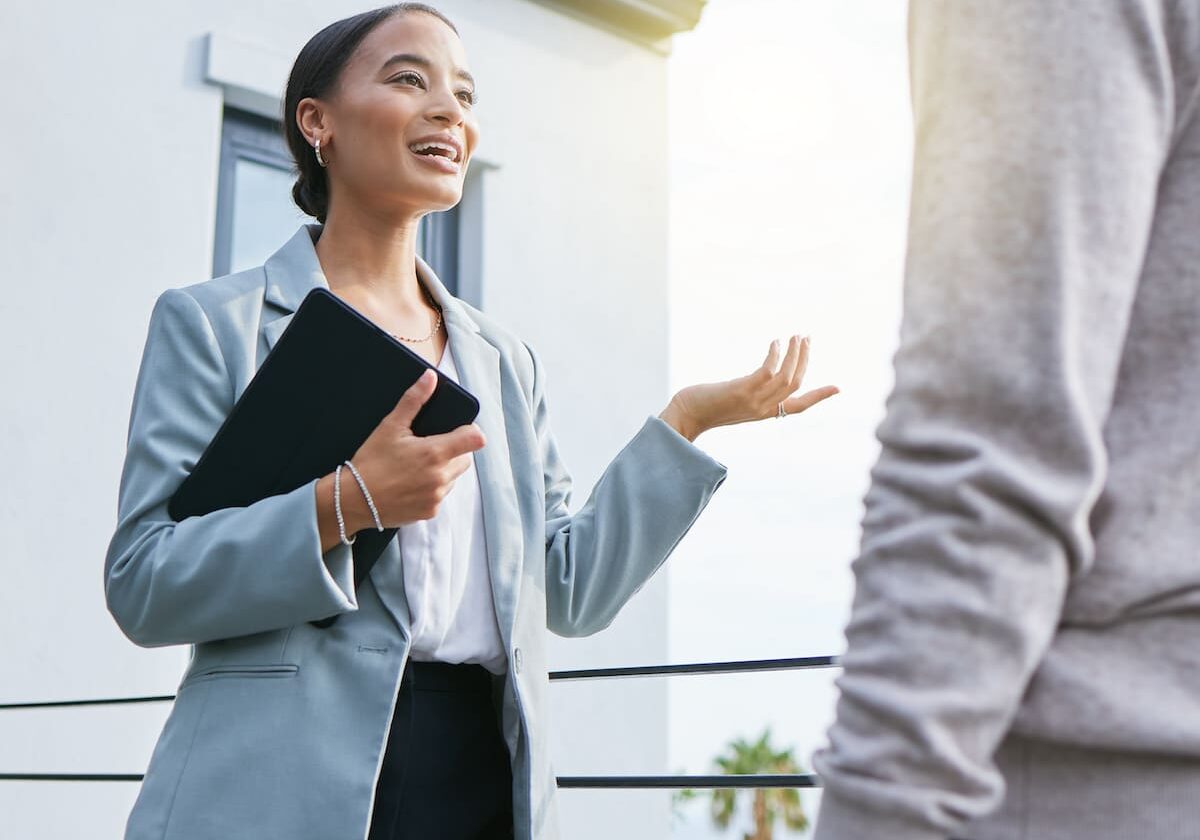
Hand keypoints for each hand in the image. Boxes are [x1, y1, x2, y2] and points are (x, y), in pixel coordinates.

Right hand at [346, 369, 486, 526]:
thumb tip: (430, 378)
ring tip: (417, 467)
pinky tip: (411, 484)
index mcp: (435, 453)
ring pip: (453, 478)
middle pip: (465, 459)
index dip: (471, 431)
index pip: (475, 439)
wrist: (352, 501)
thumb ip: (413, 400)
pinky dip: (432, 489)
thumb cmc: (370, 463)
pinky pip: (440, 495)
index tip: (460, 430)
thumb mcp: (390, 427)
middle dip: (453, 451)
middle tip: (428, 448)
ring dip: (443, 471)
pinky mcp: (430, 511)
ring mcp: (436, 497)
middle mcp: (440, 477)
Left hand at [660, 335, 838, 440]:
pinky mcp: (742, 391)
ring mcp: (753, 401)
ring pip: (786, 377)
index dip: (820, 396)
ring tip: (796, 336)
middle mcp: (763, 410)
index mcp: (765, 413)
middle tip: (806, 337)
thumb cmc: (705, 406)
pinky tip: (775, 342)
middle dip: (805, 359)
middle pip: (796, 384)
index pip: (799, 407)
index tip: (838, 388)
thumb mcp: (734, 401)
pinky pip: (768, 371)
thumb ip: (751, 392)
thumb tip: (761, 376)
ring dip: (794, 354)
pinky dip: (775, 354)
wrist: (685, 416)